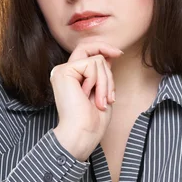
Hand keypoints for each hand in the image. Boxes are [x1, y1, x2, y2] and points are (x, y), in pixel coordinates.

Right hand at [51, 39, 122, 157]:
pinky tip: (88, 95)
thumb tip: (108, 55)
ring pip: (97, 60)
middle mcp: (64, 71)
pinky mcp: (64, 71)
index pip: (87, 52)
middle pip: (91, 50)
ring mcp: (62, 71)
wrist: (83, 133)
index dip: (103, 48)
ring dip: (105, 82)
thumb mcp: (102, 91)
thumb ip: (102, 73)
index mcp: (71, 76)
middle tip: (110, 92)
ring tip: (100, 100)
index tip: (119, 54)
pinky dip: (98, 82)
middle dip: (108, 69)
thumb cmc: (93, 120)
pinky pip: (92, 65)